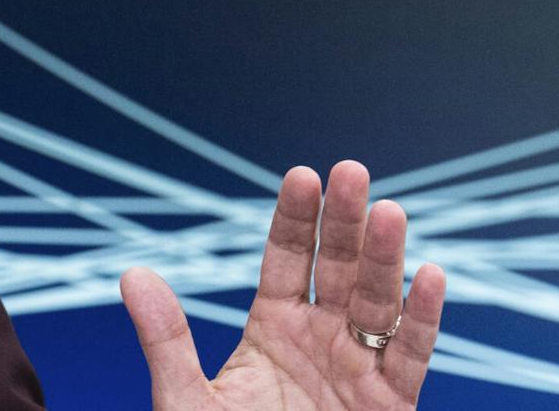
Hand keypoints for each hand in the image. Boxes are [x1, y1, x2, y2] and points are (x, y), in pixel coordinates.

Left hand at [121, 161, 445, 410]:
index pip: (285, 260)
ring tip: (390, 211)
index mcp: (271, 329)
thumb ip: (165, 339)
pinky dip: (422, 319)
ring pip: (376, 304)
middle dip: (346, 222)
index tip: (303, 174)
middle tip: (354, 171)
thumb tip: (130, 273)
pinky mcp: (389, 405)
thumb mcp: (186, 399)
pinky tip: (428, 275)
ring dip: (385, 259)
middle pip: (337, 269)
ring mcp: (357, 370)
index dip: (295, 219)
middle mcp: (319, 340)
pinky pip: (410, 357)